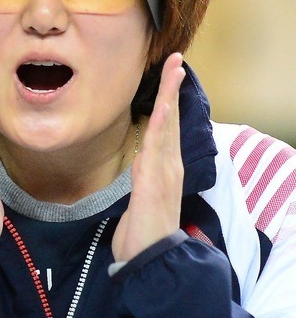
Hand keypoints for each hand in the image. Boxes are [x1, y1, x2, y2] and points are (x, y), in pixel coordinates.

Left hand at [112, 53, 185, 262]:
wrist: (149, 258)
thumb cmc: (143, 232)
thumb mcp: (142, 198)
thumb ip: (144, 177)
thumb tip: (141, 161)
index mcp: (164, 167)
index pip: (167, 127)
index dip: (169, 100)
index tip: (169, 76)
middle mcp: (169, 165)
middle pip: (172, 119)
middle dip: (173, 88)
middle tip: (175, 59)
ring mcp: (165, 170)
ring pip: (168, 125)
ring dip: (171, 95)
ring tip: (174, 68)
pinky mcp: (155, 179)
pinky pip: (158, 144)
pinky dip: (162, 121)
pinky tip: (164, 102)